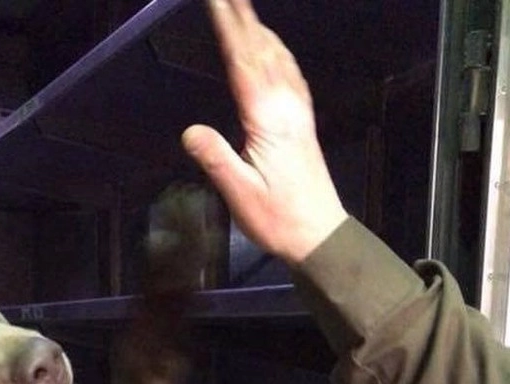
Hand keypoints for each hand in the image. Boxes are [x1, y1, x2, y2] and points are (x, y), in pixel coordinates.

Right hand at [182, 0, 346, 265]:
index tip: (218, 0)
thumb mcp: (240, 193)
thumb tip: (190, 131)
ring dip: (260, 30)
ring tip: (246, 9)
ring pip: (278, 59)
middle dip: (243, 18)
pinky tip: (274, 50)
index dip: (229, 27)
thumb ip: (216, 159)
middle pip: (261, 51)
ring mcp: (298, 114)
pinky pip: (290, 76)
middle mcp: (286, 108)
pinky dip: (278, 53)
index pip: (243, 63)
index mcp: (268, 120)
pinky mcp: (303, 124)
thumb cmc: (278, 218)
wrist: (318, 234)